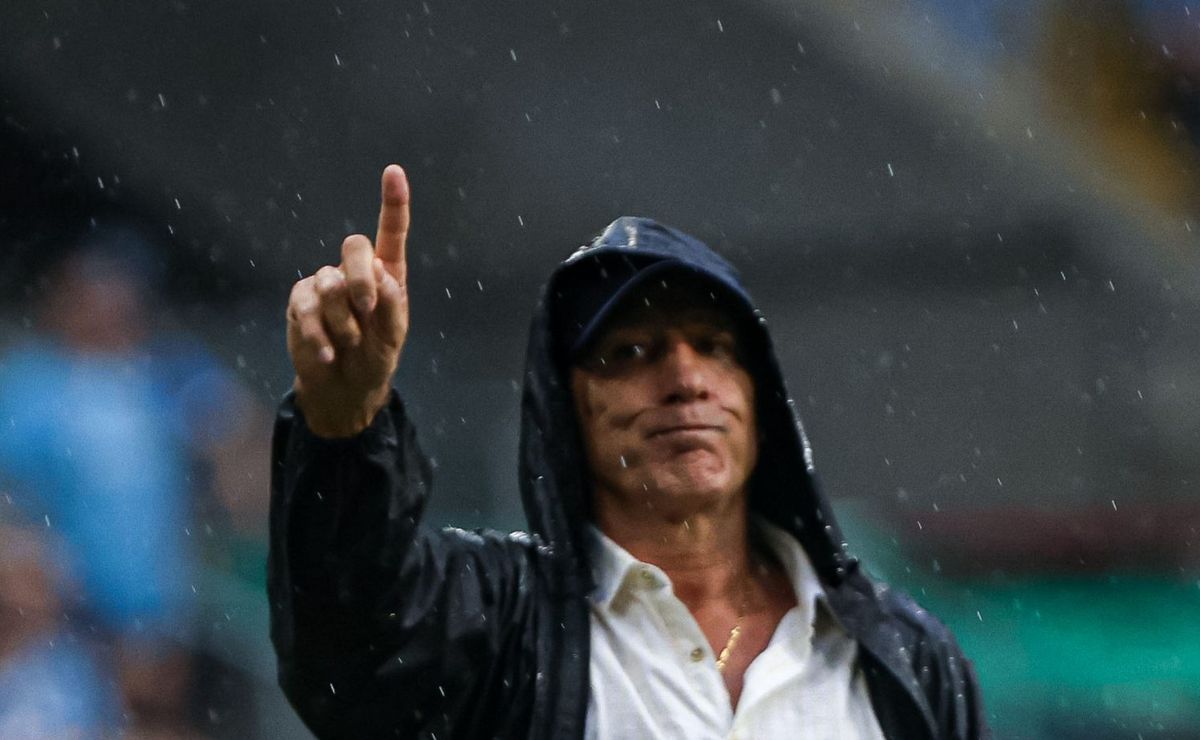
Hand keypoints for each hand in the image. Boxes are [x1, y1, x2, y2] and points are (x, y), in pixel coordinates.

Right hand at [286, 165, 409, 437]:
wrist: (343, 388)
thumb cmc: (374, 358)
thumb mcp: (393, 337)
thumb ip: (393, 306)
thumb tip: (381, 274)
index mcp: (386, 274)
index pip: (391, 233)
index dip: (393, 202)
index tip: (394, 172)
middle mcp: (354, 272)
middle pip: (354, 246)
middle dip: (361, 276)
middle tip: (367, 309)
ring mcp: (324, 285)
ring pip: (329, 283)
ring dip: (343, 320)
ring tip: (349, 344)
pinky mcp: (300, 303)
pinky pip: (306, 308)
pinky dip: (320, 335)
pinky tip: (328, 354)